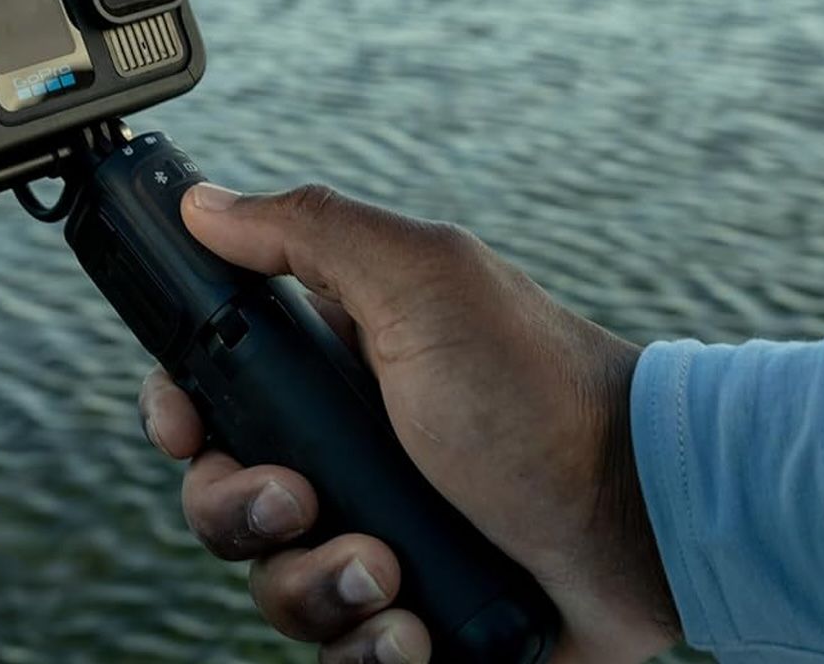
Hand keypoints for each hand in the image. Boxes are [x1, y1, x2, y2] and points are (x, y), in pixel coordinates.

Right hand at [137, 183, 679, 663]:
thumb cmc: (538, 390)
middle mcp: (348, 456)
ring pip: (275, 587)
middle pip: (223, 499)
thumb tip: (204, 203)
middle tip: (308, 504)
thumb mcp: (423, 284)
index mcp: (336, 370)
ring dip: (317, 589)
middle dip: (245, 511)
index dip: (180, 414)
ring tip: (391, 577)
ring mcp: (379, 539)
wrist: (643, 520)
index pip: (212, 394)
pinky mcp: (413, 618)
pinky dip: (367, 652)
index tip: (187, 429)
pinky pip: (341, 656)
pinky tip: (415, 632)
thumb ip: (309, 234)